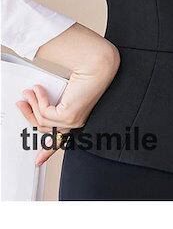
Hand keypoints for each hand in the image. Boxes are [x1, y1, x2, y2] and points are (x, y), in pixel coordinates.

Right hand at [16, 23, 119, 165]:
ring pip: (42, 120)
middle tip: (21, 102)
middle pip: (44, 128)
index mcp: (76, 119)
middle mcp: (76, 123)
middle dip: (29, 114)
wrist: (96, 68)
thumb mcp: (63, 94)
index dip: (48, 151)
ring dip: (32, 103)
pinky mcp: (69, 117)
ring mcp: (73, 122)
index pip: (61, 139)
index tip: (38, 160)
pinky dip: (39, 99)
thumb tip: (36, 103)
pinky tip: (39, 89)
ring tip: (29, 91)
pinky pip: (45, 112)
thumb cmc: (84, 76)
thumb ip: (52, 103)